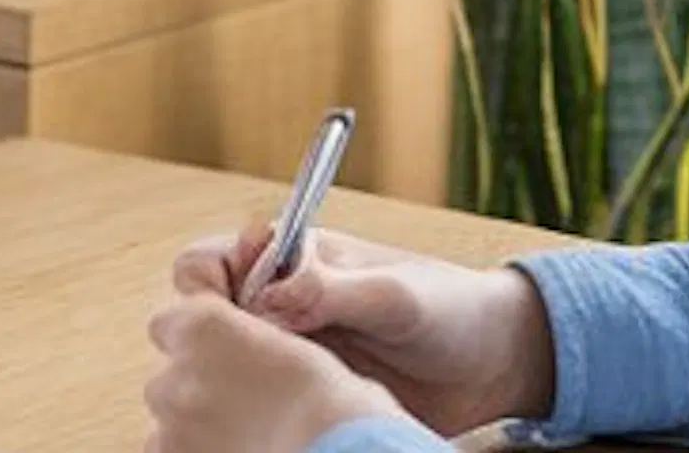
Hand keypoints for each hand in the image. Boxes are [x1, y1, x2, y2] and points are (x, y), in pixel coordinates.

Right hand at [167, 223, 556, 435]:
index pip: (205, 263)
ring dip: (236, 387)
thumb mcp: (394, 294)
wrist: (494, 364)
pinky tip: (294, 426)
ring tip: (289, 396)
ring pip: (217, 374)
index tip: (234, 313)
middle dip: (211, 345)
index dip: (203, 287)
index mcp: (289, 262)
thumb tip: (267, 299)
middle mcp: (276, 308)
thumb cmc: (449, 308)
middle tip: (265, 363)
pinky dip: (256, 422)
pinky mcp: (300, 399)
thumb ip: (330, 290)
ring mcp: (285, 357)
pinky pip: (254, 413)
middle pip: (195, 323)